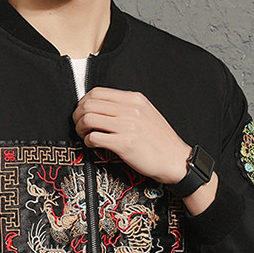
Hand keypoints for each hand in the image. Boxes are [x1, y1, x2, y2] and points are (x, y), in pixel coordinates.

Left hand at [72, 86, 218, 214]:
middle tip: (78, 126)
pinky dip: (88, 142)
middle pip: (89, 104)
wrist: (175, 160)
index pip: (98, 92)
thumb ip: (127, 108)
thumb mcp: (146, 114)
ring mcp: (127, 126)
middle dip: (78, 116)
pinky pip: (95, 137)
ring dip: (80, 129)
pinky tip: (93, 146)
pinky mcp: (124, 144)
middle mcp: (130, 109)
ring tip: (84, 136)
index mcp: (134, 99)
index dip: (83, 102)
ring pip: (89, 118)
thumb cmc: (161, 142)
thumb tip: (104, 109)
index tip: (82, 112)